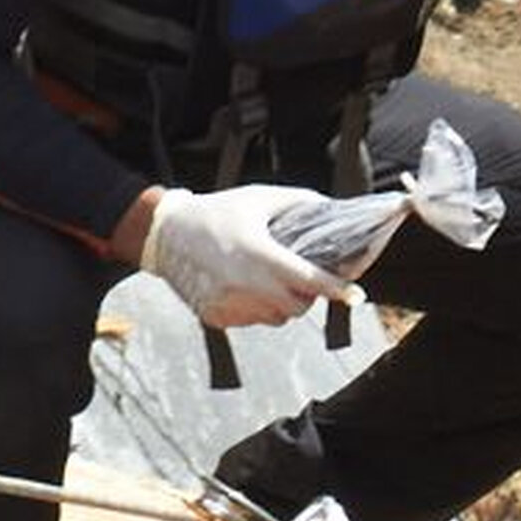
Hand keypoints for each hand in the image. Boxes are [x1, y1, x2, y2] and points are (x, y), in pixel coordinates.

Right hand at [142, 187, 356, 329]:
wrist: (164, 233)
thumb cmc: (217, 212)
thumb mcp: (258, 198)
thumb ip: (298, 203)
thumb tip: (331, 208)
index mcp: (260, 254)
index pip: (310, 280)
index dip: (336, 289)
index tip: (356, 296)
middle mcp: (247, 284)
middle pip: (297, 307)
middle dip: (304, 295)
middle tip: (295, 278)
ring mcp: (231, 304)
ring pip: (275, 318)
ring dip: (279, 304)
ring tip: (262, 279)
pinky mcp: (217, 317)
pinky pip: (251, 321)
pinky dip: (255, 309)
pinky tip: (241, 287)